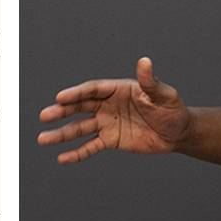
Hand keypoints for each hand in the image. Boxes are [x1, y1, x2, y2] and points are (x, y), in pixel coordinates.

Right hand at [37, 56, 190, 163]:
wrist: (178, 133)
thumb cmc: (172, 110)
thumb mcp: (164, 95)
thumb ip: (150, 82)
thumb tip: (145, 62)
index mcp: (118, 90)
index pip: (93, 90)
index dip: (76, 93)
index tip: (61, 98)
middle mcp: (108, 105)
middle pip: (80, 107)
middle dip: (62, 111)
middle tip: (44, 116)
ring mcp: (107, 123)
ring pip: (80, 128)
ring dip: (62, 134)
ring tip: (43, 139)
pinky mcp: (111, 140)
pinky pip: (91, 146)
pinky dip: (77, 153)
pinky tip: (62, 158)